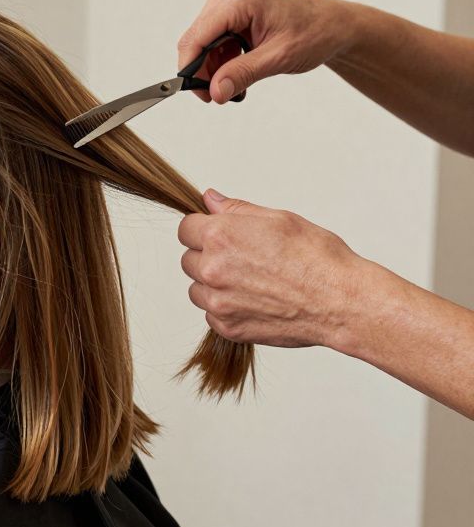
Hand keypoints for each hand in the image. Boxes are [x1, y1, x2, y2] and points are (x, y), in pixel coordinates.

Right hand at [177, 0, 356, 103]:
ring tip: (235, 82)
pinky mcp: (231, 10)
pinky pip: (211, 39)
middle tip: (219, 94)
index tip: (199, 94)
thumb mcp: (278, 57)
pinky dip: (220, 59)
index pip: (197, 37)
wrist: (334, 25)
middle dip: (203, 70)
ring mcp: (228, 0)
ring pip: (201, 42)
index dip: (190, 68)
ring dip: (212, 66)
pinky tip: (237, 69)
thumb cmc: (314, 32)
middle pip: (196, 40)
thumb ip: (242, 74)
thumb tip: (214, 92)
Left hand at [177, 189, 366, 348]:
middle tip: (244, 259)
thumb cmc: (318, 259)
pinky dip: (226, 308)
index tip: (218, 235)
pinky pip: (211, 314)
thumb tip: (211, 199)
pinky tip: (255, 301)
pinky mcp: (227, 327)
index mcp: (221, 237)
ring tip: (252, 282)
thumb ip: (236, 210)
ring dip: (214, 285)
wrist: (341, 302)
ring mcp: (217, 302)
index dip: (203, 230)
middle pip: (188, 259)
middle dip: (208, 257)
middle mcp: (212, 269)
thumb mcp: (279, 219)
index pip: (186, 229)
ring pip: (197, 289)